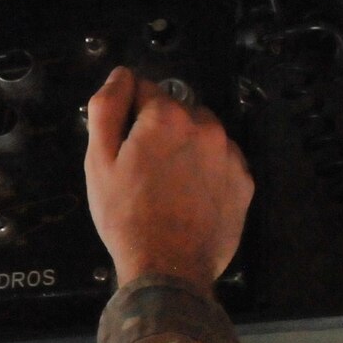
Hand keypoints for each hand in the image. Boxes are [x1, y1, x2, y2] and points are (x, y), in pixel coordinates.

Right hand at [84, 66, 252, 289]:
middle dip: (159, 128)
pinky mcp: (244, 181)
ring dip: (185, 146)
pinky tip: (188, 196)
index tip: (122, 143)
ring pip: (202, 133)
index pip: (142, 89)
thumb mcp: (98, 161)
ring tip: (167, 184)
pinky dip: (206, 170)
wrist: (168, 268)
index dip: (126, 114)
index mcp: (166, 117)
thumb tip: (120, 75)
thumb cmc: (126, 216)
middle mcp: (205, 126)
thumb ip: (106, 107)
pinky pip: (222, 161)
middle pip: (176, 110)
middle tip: (142, 168)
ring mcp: (229, 154)